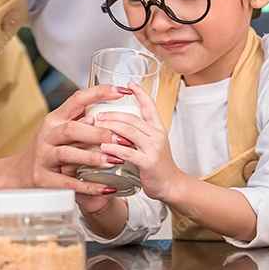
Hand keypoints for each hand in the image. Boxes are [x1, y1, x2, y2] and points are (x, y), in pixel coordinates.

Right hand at [4, 84, 129, 195]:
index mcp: (55, 119)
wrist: (21, 173)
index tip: (121, 91)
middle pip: (71, 129)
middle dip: (98, 133)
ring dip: (92, 157)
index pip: (77, 99)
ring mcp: (43, 156)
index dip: (100, 93)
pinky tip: (105, 188)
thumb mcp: (62, 131)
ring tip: (114, 160)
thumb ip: (82, 122)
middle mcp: (47, 135)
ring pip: (67, 154)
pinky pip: (67, 182)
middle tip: (122, 139)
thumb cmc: (49, 149)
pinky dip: (87, 186)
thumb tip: (107, 116)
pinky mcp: (43, 178)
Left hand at [96, 82, 186, 201]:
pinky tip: (103, 147)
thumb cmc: (158, 166)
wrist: (171, 185)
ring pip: (129, 131)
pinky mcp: (148, 162)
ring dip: (110, 127)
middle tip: (99, 114)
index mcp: (158, 129)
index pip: (150, 106)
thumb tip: (118, 124)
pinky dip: (113, 148)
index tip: (129, 84)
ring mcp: (154, 148)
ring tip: (97, 126)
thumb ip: (138, 134)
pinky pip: (127, 152)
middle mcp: (157, 135)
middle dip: (113, 114)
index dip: (140, 93)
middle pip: (132, 118)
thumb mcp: (152, 144)